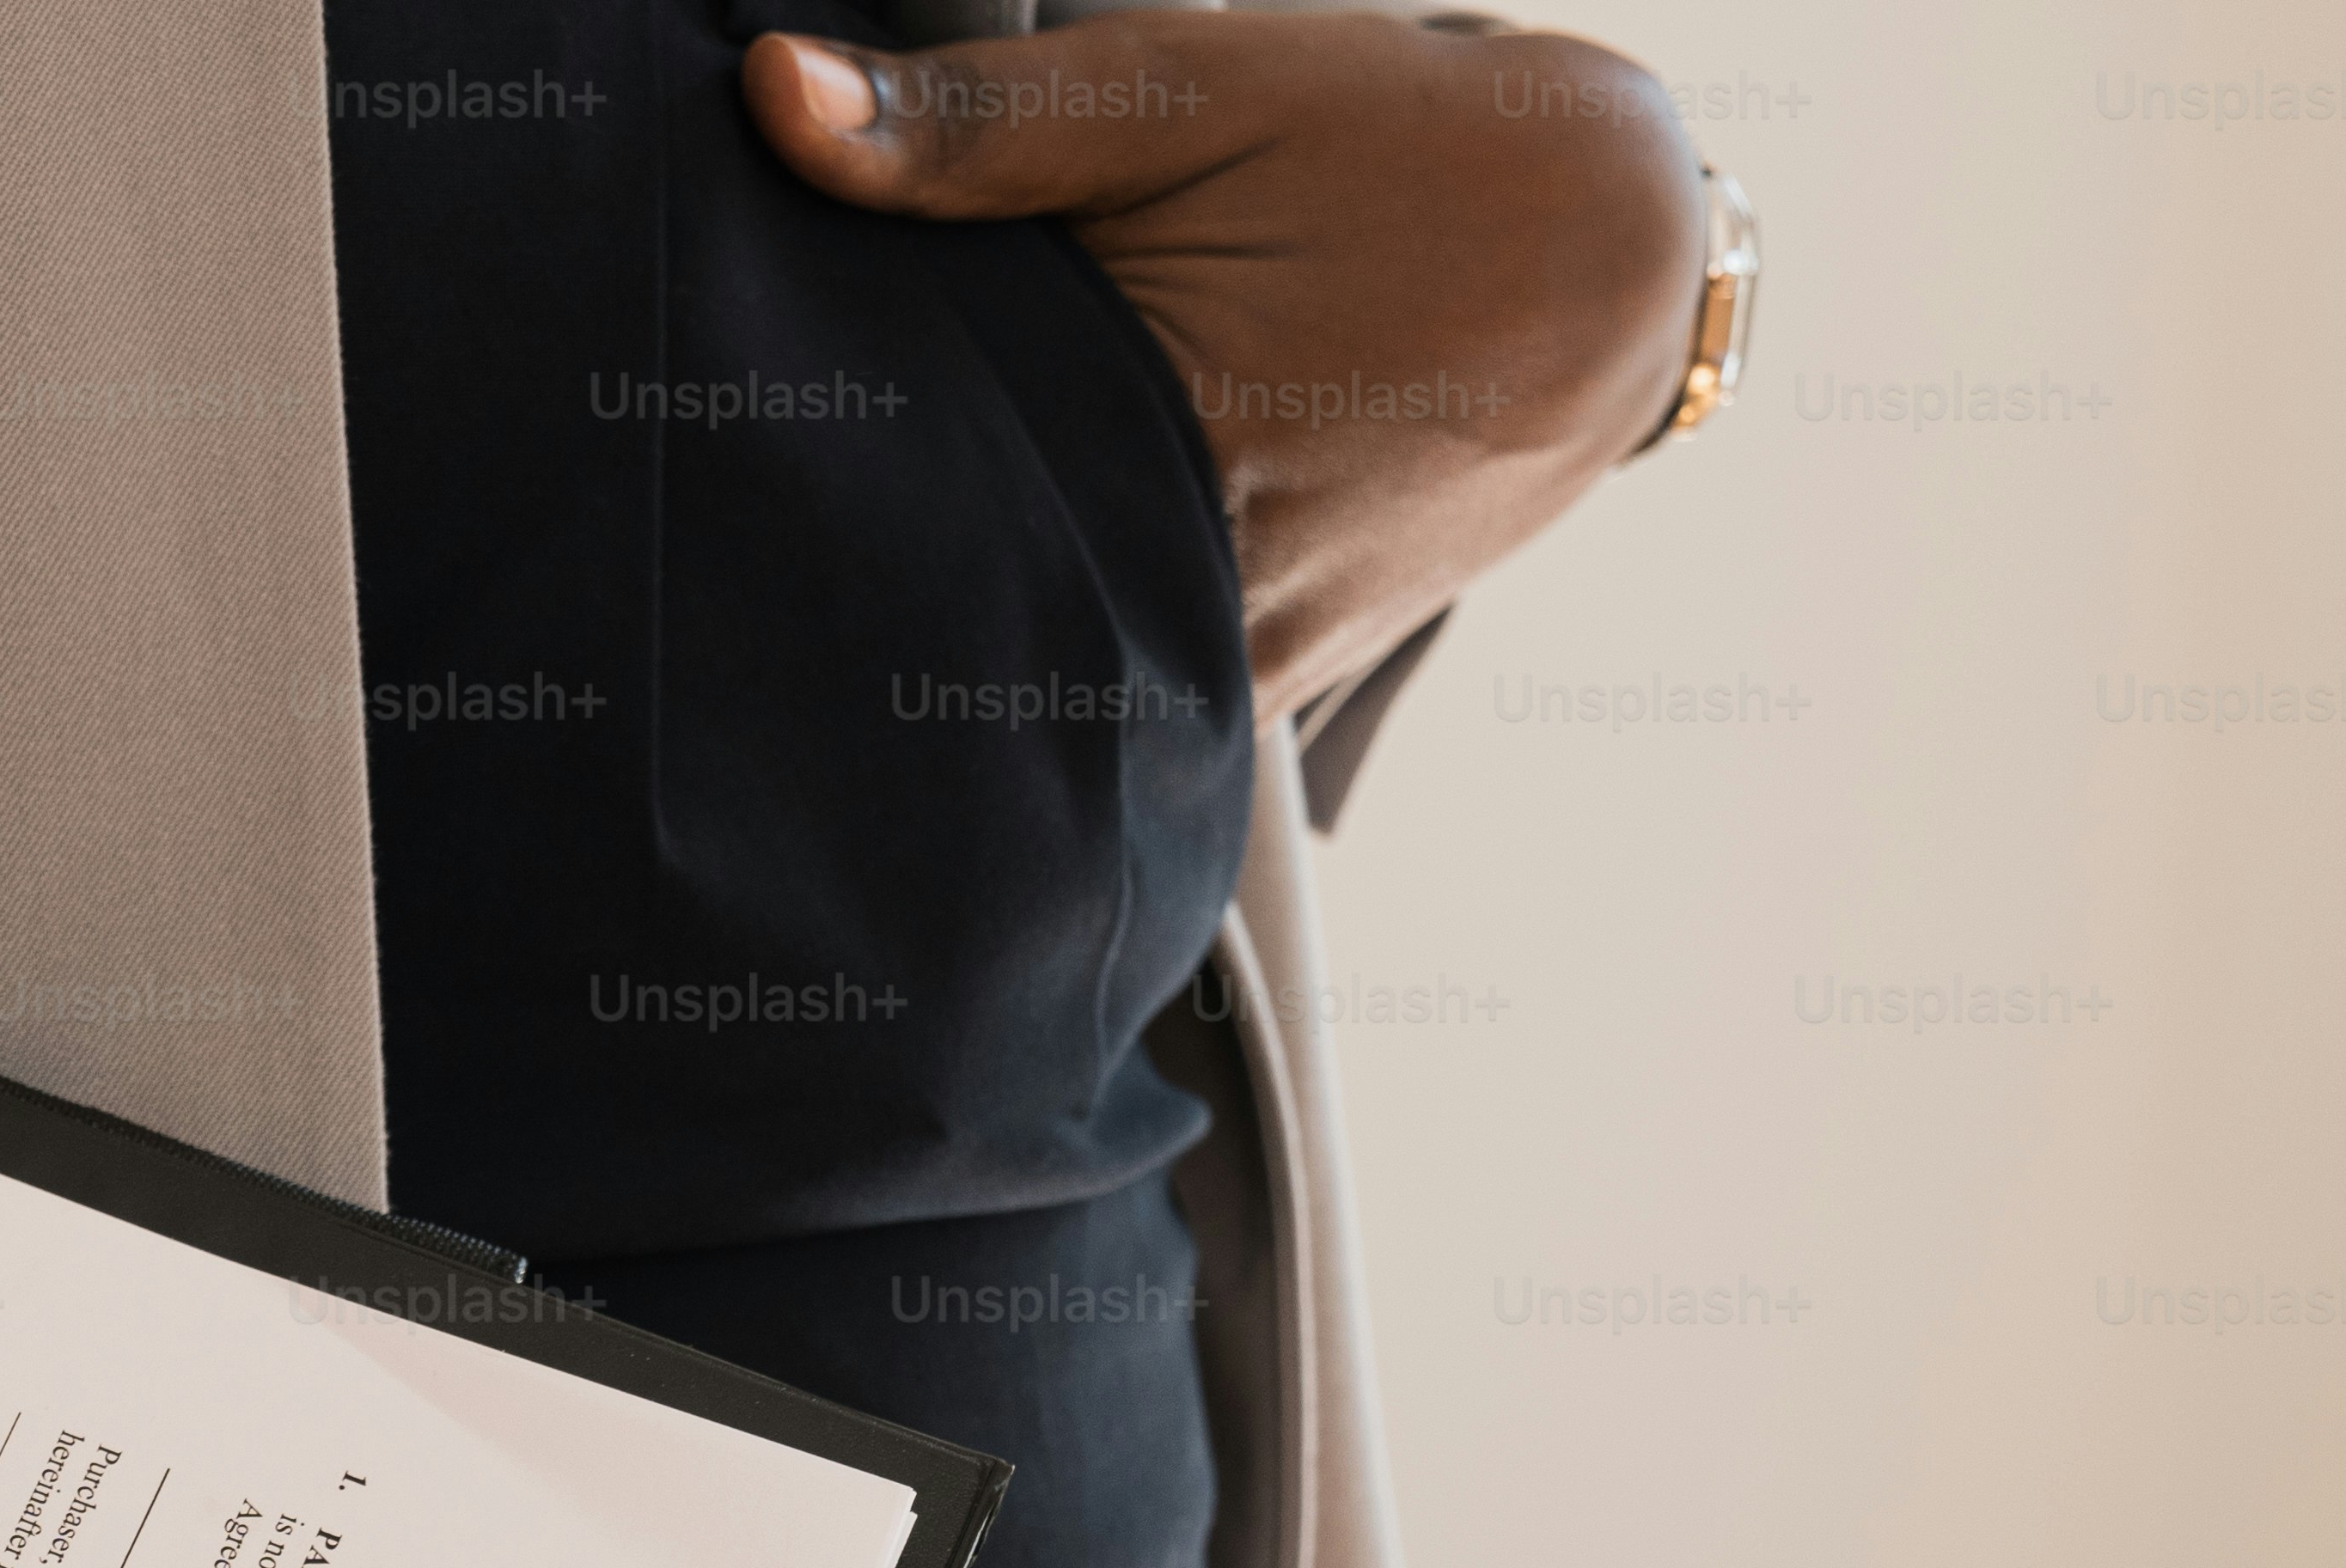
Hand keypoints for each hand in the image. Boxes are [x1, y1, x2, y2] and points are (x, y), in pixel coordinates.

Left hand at [746, 14, 1712, 710]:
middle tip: (759, 532)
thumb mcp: (1194, 93)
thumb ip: (975, 121)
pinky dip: (1061, 650)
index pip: (917, 534)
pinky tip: (994, 590)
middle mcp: (1208, 592)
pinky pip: (1133, 697)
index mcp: (1166, 447)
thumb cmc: (1409, 148)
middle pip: (969, 629)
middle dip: (868, 586)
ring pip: (1048, 685)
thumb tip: (774, 97)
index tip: (722, 487)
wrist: (1623, 248)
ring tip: (855, 570)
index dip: (808, 523)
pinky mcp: (1277, 679)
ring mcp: (1249, 661)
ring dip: (967, 626)